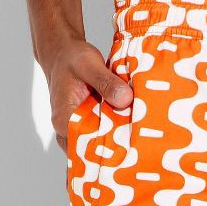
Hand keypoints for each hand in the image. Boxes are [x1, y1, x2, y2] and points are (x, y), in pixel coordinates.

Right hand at [40, 38, 133, 152]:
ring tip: (142, 143)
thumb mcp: (88, 64)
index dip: (110, 152)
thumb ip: (106, 82)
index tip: (132, 150)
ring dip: (119, 143)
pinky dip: (117, 134)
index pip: (86, 147)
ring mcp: (78, 130)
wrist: (64, 53)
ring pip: (100, 145)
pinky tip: (135, 131)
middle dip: (118, 152)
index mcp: (64, 120)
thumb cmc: (71, 58)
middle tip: (143, 151)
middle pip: (95, 151)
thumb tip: (126, 99)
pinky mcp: (88, 126)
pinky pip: (103, 136)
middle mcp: (68, 130)